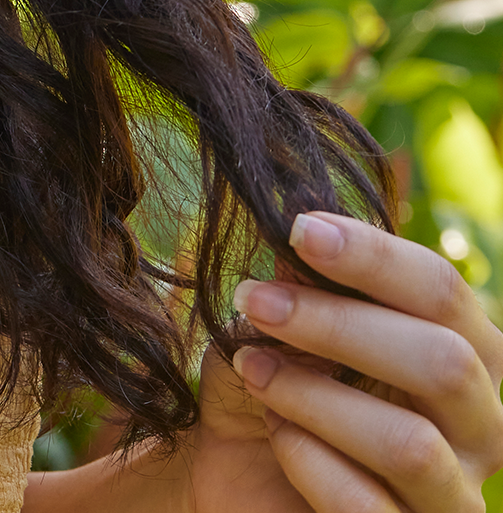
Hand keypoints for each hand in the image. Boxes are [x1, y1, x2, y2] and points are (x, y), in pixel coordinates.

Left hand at [185, 212, 502, 510]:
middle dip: (340, 324)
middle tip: (255, 299)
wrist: (236, 477)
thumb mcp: (277, 328)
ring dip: (315, 396)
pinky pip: (368, 507)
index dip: (376, 256)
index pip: (445, 292)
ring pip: (412, 445)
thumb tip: (308, 237)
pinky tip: (276, 435)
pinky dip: (309, 461)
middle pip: (446, 364)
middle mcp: (479, 428)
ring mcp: (452, 496)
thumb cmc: (273, 388)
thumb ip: (302, 286)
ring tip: (253, 370)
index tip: (299, 231)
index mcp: (463, 353)